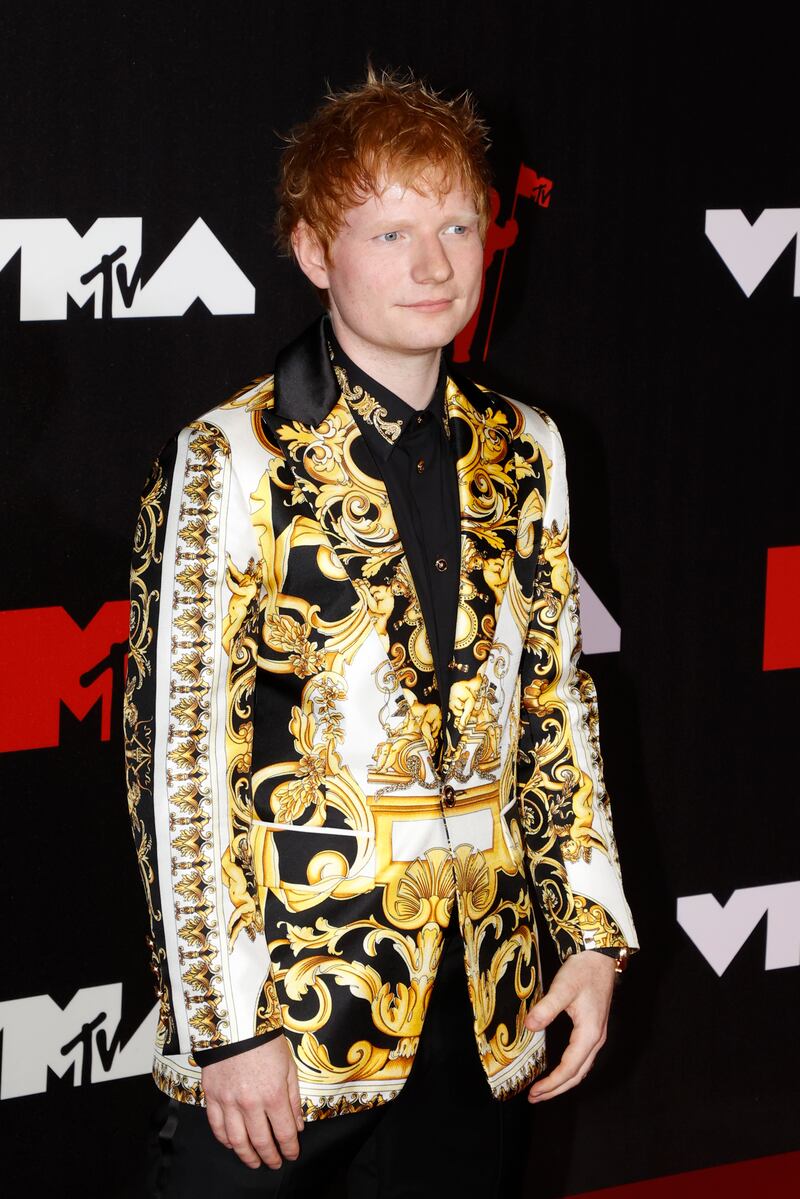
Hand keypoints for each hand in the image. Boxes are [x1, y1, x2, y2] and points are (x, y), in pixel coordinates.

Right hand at [202, 1036, 304, 1169]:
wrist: (236, 1023)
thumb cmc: (266, 1041)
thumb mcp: (289, 1067)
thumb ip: (293, 1099)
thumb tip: (298, 1125)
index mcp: (273, 1094)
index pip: (284, 1132)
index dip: (290, 1148)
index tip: (292, 1154)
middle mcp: (250, 1103)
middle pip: (261, 1141)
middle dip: (270, 1157)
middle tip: (274, 1163)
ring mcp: (229, 1101)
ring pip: (237, 1141)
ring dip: (247, 1156)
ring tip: (254, 1162)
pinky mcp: (212, 1096)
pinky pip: (217, 1126)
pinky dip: (225, 1140)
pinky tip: (233, 1144)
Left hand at [524, 949, 615, 1102]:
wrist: (600, 957)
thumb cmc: (583, 971)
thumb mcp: (563, 988)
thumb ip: (547, 1009)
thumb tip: (531, 1027)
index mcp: (590, 1034)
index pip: (569, 1068)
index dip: (552, 1083)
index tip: (534, 1091)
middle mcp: (596, 1039)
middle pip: (577, 1074)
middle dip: (556, 1089)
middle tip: (535, 1097)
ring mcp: (596, 1034)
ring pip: (581, 1068)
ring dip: (563, 1082)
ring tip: (544, 1089)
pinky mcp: (593, 1028)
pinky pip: (582, 1058)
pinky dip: (570, 1070)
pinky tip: (559, 1069)